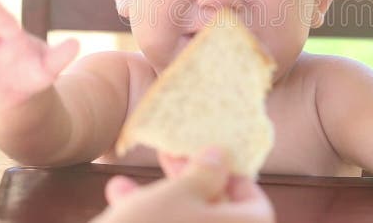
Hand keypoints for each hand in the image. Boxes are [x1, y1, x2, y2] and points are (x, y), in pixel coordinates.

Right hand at [91, 147, 274, 222]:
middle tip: (168, 160)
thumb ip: (204, 173)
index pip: (255, 202)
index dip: (231, 175)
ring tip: (124, 186)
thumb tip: (220, 157)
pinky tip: (116, 199)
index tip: (207, 157)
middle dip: (187, 184)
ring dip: (159, 204)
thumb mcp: (179, 193)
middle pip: (217, 213)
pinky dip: (149, 222)